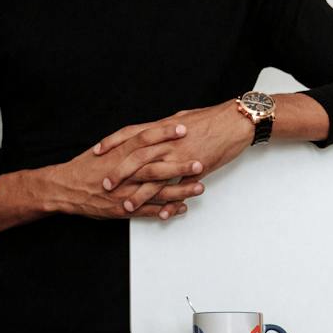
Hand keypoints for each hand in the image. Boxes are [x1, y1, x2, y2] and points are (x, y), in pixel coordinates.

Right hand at [45, 121, 206, 220]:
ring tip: (199, 187)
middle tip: (200, 161)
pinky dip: (166, 210)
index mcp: (119, 154)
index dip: (164, 133)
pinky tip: (182, 207)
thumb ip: (126, 142)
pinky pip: (149, 211)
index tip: (183, 128)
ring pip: (156, 191)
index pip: (145, 139)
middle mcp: (124, 173)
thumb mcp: (105, 149)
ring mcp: (125, 192)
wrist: (65, 188)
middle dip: (179, 165)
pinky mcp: (123, 209)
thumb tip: (148, 133)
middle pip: (156, 167)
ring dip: (180, 190)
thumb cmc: (85, 167)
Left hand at [94, 102, 255, 198]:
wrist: (234, 122)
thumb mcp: (181, 119)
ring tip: (126, 206)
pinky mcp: (194, 169)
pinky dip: (167, 202)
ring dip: (138, 193)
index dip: (112, 142)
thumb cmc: (210, 119)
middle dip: (118, 172)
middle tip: (105, 185)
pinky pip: (178, 188)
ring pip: (153, 176)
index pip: (130, 134)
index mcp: (161, 128)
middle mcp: (167, 142)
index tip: (97, 151)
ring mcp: (179, 156)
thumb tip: (152, 134)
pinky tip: (159, 214)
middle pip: (135, 158)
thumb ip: (163, 130)